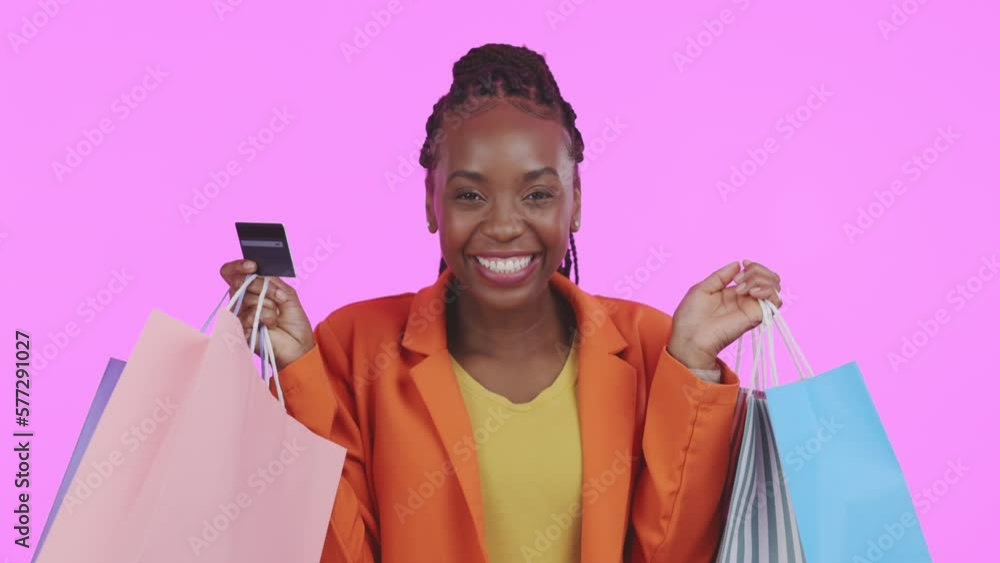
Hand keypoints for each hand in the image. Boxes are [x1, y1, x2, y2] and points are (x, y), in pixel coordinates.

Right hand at [219, 259, 315, 370]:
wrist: (299, 344)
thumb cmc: (293, 321)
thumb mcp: (286, 293)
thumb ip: (271, 281)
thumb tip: (256, 271)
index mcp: (251, 289)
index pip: (231, 272)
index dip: (237, 266)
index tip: (252, 266)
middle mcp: (241, 300)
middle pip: (238, 282)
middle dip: (262, 287)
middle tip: (279, 297)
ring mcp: (240, 315)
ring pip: (246, 298)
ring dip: (268, 305)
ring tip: (277, 315)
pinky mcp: (241, 330)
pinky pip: (248, 316)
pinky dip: (265, 318)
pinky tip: (271, 325)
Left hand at [666, 259, 782, 369]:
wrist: (688, 337)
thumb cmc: (690, 317)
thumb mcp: (703, 288)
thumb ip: (721, 276)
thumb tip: (738, 264)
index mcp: (734, 293)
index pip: (757, 275)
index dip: (754, 266)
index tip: (743, 263)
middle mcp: (746, 300)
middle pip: (769, 279)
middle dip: (757, 271)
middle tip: (738, 280)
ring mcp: (752, 308)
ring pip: (775, 288)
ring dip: (761, 280)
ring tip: (741, 288)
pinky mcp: (756, 317)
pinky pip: (776, 301)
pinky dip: (768, 291)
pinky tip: (751, 292)